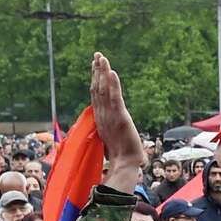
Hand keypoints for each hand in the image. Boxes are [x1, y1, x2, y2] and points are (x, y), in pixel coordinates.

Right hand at [90, 52, 146, 190]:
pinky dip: (112, 84)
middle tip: (97, 56)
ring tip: (101, 57)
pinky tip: (111, 72)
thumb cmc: (121, 157)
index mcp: (100, 119)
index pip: (96, 96)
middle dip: (97, 71)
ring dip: (102, 72)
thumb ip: (108, 132)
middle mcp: (102, 115)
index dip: (95, 80)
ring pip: (103, 90)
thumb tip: (108, 132)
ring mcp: (110, 115)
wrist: (126, 165)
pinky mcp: (120, 117)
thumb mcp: (112, 140)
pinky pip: (114, 97)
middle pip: (97, 89)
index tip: (95, 67)